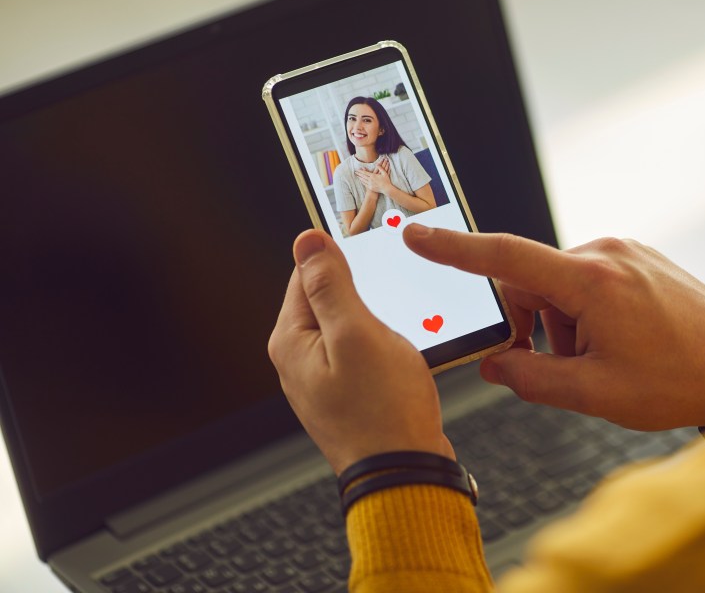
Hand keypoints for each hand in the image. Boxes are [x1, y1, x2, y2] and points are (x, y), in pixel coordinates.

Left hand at [268, 229, 453, 474]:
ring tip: (399, 334)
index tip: (374, 256)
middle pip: (327, 299)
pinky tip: (401, 356)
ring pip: (348, 326)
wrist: (404, 472)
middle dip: (362, 292)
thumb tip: (307, 241)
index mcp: (292, 341)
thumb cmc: (383, 411)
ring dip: (376, 320)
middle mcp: (299, 360)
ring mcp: (323, 380)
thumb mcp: (357, 334)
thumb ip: (330, 285)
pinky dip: (382, 345)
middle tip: (392, 299)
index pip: (307, 273)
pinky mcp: (348, 394)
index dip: (342, 258)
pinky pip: (361, 353)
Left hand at [356, 157, 392, 193]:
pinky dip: (362, 182)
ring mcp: (370, 184)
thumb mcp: (384, 173)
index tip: (357, 169)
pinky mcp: (370, 187)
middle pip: (363, 176)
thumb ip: (381, 168)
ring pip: (363, 180)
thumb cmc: (386, 181)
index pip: (365, 173)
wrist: (386, 189)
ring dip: (360, 178)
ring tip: (357, 176)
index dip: (360, 171)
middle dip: (359, 174)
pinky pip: (365, 184)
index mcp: (373, 176)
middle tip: (355, 172)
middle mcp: (370, 180)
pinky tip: (361, 181)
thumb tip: (377, 165)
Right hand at [403, 226, 704, 429]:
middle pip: (531, 284)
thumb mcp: (595, 393)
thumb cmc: (678, 381)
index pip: (506, 258)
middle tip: (567, 367)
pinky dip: (585, 312)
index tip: (417, 236)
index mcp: (591, 281)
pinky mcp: (637, 259)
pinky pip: (588, 280)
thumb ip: (532, 378)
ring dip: (562, 324)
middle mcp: (606, 254)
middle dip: (534, 326)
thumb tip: (496, 365)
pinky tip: (618, 342)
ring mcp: (625, 253)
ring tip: (603, 360)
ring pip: (559, 286)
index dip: (455, 249)